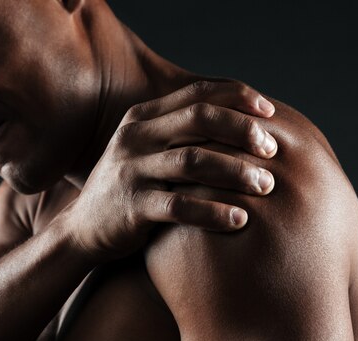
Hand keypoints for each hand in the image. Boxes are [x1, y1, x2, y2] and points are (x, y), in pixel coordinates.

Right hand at [63, 80, 277, 260]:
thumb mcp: (150, 152)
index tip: (270, 112)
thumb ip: (183, 135)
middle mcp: (135, 137)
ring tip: (267, 185)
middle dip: (242, 130)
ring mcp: (131, 170)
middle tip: (273, 149)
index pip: (197, 93)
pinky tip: (240, 220)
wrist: (84, 229)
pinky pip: (180, 207)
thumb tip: (245, 125)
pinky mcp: (132, 207)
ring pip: (194, 162)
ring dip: (237, 172)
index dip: (237, 97)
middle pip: (199, 119)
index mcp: (143, 117)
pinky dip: (214, 212)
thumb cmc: (133, 189)